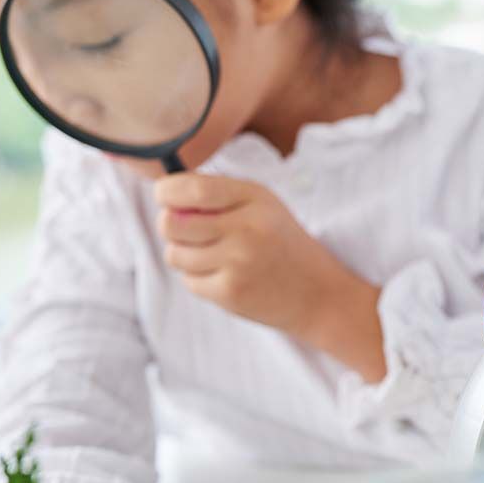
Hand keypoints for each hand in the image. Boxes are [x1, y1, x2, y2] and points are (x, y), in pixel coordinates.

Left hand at [155, 174, 386, 380]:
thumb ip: (218, 196)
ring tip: (213, 256)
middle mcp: (246, 228)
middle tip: (186, 230)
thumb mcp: (263, 207)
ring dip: (185, 255)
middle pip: (172, 223)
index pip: (191, 188)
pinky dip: (199, 279)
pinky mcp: (231, 292)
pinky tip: (225, 276)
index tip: (165, 196)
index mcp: (254, 199)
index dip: (166, 191)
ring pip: (175, 254)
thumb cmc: (282, 244)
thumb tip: (165, 196)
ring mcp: (238, 262)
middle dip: (169, 226)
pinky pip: (189, 281)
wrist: (319, 293)